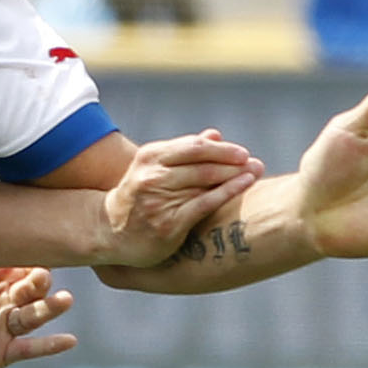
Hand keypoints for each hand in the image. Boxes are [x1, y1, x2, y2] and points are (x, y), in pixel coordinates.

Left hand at [0, 268, 75, 367]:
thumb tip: (9, 266)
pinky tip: (68, 340)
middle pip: (29, 291)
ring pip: (33, 316)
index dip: (27, 264)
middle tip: (43, 280)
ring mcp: (2, 329)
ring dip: (50, 309)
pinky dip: (49, 345)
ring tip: (65, 300)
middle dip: (39, 284)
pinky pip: (29, 348)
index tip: (38, 255)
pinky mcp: (1, 354)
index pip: (16, 269)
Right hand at [98, 130, 262, 266]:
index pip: (193, 147)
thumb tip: (215, 135)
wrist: (110, 232)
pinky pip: (204, 203)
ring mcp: (158, 199)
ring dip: (235, 175)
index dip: (221, 149)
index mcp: (150, 157)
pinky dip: (228, 192)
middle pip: (202, 163)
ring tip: (256, 172)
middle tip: (256, 163)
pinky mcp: (168, 223)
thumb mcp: (154, 170)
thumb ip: (184, 154)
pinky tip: (244, 186)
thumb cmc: (139, 198)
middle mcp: (152, 175)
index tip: (242, 153)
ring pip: (205, 181)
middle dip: (233, 161)